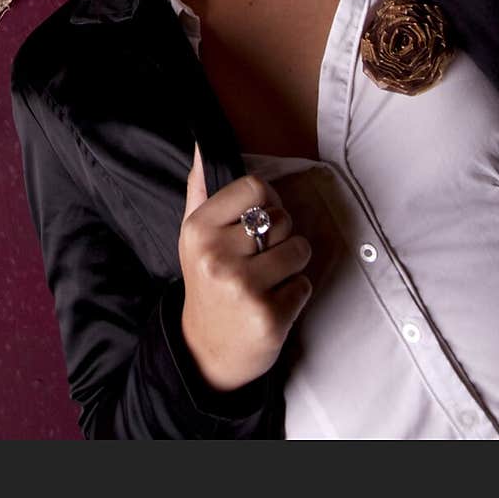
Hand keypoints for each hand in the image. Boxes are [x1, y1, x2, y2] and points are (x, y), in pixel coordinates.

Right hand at [178, 141, 312, 391]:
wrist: (205, 351)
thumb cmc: (206, 283)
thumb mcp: (193, 235)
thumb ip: (200, 188)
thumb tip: (200, 146)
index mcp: (198, 229)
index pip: (256, 187)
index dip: (267, 202)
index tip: (259, 220)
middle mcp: (217, 256)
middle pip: (281, 218)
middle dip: (280, 236)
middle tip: (261, 257)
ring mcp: (243, 287)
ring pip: (299, 249)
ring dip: (293, 264)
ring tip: (270, 278)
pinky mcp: (268, 316)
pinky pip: (305, 284)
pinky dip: (296, 293)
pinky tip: (272, 302)